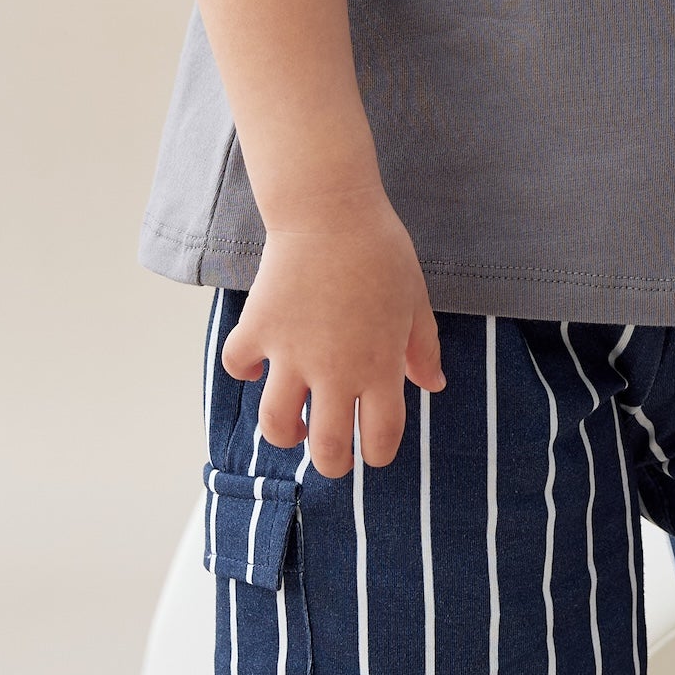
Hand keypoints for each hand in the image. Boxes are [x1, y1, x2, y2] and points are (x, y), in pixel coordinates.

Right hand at [219, 193, 445, 477]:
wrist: (330, 210)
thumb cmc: (380, 252)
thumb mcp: (415, 301)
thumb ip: (422, 349)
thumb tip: (434, 385)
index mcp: (380, 367)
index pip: (380, 439)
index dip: (377, 455)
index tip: (371, 450)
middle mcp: (335, 370)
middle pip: (327, 448)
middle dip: (332, 464)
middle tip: (332, 455)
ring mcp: (292, 353)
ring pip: (276, 423)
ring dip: (285, 434)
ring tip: (293, 424)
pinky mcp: (259, 329)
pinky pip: (241, 366)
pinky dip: (246, 369)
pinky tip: (259, 362)